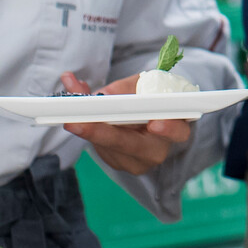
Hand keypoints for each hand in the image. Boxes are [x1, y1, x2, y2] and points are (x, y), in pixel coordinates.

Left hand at [59, 72, 190, 174]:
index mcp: (176, 127)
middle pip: (131, 145)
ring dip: (85, 126)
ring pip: (108, 147)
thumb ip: (126, 88)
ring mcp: (135, 162)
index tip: (154, 123)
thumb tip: (103, 94)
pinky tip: (75, 115)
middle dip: (100, 132)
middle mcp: (157, 150)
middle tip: (76, 122)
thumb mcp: (143, 84)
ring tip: (69, 107)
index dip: (168, 129)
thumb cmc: (150, 96)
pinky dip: (85, 129)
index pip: (178, 132)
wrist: (144, 115)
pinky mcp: (117, 163)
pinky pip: (99, 147)